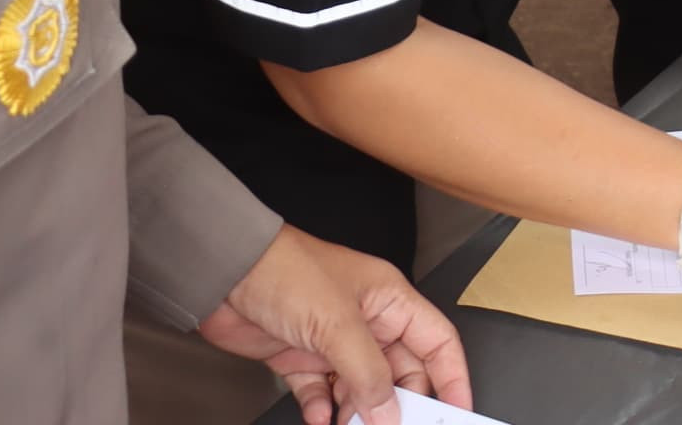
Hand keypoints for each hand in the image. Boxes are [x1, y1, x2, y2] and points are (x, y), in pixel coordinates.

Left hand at [197, 224, 470, 424]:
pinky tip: (319, 419)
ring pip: (360, 388)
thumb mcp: (338, 324)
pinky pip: (321, 394)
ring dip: (358, 412)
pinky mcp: (300, 357)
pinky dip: (322, 411)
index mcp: (389, 300)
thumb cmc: (285, 271)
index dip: (453, 376)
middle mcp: (366, 321)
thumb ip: (368, 373)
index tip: (456, 412)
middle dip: (399, 403)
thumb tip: (389, 413)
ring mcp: (333, 341)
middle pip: (400, 371)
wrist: (224, 273)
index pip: (437, 341)